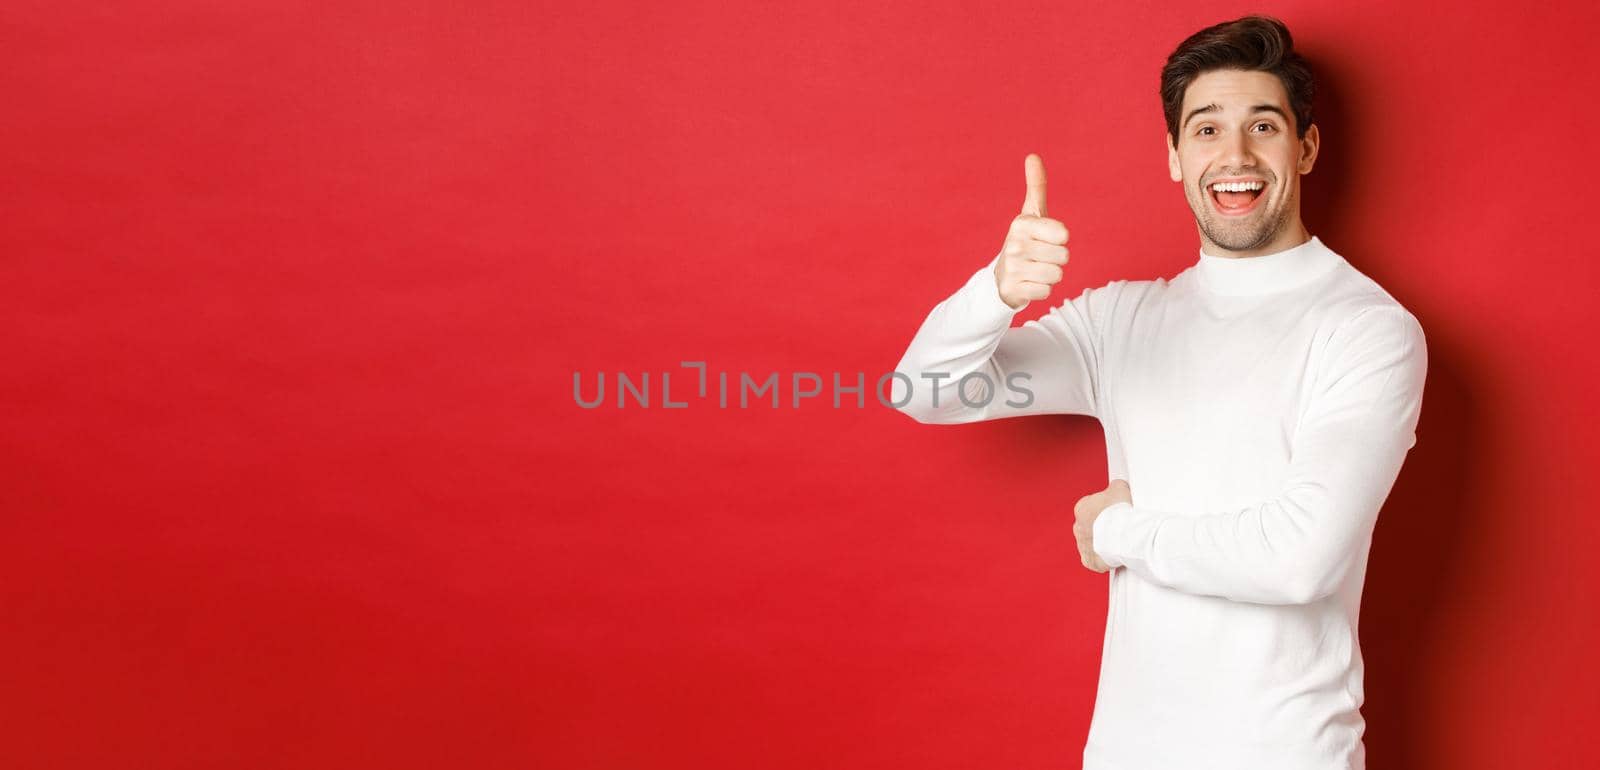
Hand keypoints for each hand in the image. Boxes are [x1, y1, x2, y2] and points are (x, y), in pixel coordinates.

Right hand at [995, 153, 1070, 309]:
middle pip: (1063, 257)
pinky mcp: (1013, 289)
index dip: (1059, 239)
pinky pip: (1046, 291)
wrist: (1000, 276)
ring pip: (1057, 275)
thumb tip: (1032, 156)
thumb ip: (1036, 186)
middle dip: (1056, 260)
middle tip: (1039, 257)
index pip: (1063, 234)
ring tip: (1035, 270)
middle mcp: (1014, 244)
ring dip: (1050, 275)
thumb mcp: (1031, 214)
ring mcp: (1012, 268)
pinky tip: (1029, 283)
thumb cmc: (1024, 241)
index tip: (1045, 239)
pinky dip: (1041, 290)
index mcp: (1021, 223)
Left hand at [1073, 479, 1130, 572]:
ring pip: (1093, 543)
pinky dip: (1103, 558)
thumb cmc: (1121, 510)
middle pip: (1092, 526)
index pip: (1092, 507)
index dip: (1107, 509)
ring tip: (1120, 540)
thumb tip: (1116, 487)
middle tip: (1120, 526)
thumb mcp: (1119, 487)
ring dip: (1104, 542)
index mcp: (1081, 508)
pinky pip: (1095, 560)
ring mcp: (1082, 545)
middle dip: (1104, 526)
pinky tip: (1114, 554)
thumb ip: (1114, 487)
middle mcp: (1078, 527)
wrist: (1124, 533)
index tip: (1117, 511)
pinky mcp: (1090, 561)